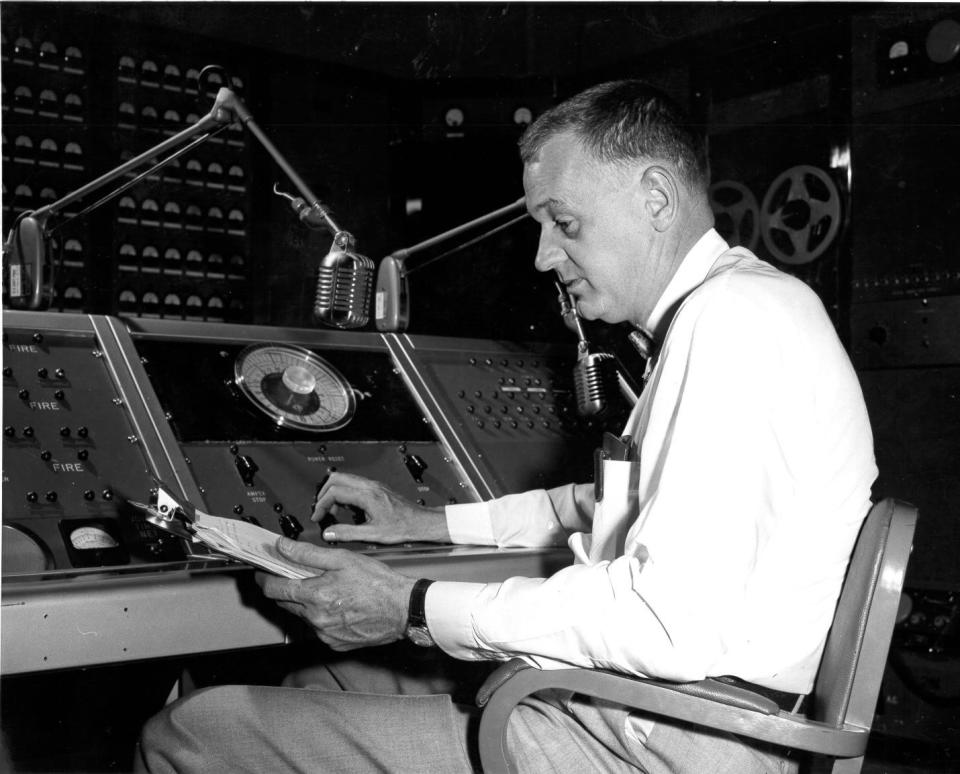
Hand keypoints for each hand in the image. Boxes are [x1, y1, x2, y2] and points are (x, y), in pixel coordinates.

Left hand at [255, 537, 416, 650]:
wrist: (403, 609)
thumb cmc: (377, 583)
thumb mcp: (342, 558)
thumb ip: (307, 553)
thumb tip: (283, 547)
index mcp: (316, 595)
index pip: (275, 589)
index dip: (264, 579)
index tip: (262, 572)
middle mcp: (316, 619)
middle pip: (285, 603)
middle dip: (286, 589)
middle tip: (297, 576)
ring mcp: (325, 634)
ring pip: (302, 616)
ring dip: (305, 603)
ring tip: (326, 590)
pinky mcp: (335, 644)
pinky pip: (318, 629)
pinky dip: (321, 617)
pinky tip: (337, 606)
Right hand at [312, 472, 449, 543]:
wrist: (420, 522)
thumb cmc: (403, 527)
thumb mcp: (373, 534)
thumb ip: (348, 533)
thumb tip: (329, 532)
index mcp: (367, 496)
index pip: (335, 491)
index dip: (321, 504)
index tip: (318, 516)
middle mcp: (370, 486)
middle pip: (336, 478)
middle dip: (324, 494)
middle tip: (321, 510)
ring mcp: (373, 485)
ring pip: (345, 479)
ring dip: (334, 492)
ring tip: (333, 511)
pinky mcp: (376, 488)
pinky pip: (354, 484)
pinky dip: (344, 493)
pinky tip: (347, 508)